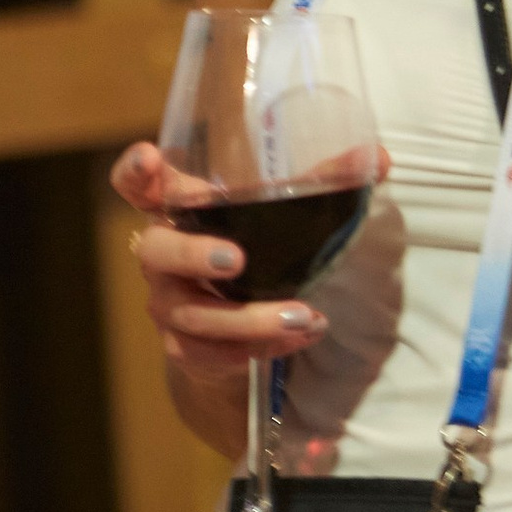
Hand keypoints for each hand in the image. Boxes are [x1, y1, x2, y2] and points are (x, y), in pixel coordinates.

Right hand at [107, 142, 329, 385]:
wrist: (230, 331)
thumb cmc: (252, 251)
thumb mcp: (276, 215)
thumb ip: (322, 184)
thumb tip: (376, 158)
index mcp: (174, 209)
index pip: (135, 184)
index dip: (135, 171)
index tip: (151, 157)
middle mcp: (159, 254)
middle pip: (154, 250)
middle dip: (192, 254)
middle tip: (236, 259)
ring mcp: (167, 303)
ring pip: (191, 313)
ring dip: (247, 318)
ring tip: (303, 315)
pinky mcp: (183, 346)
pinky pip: (211, 353)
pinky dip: (257, 348)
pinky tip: (296, 339)